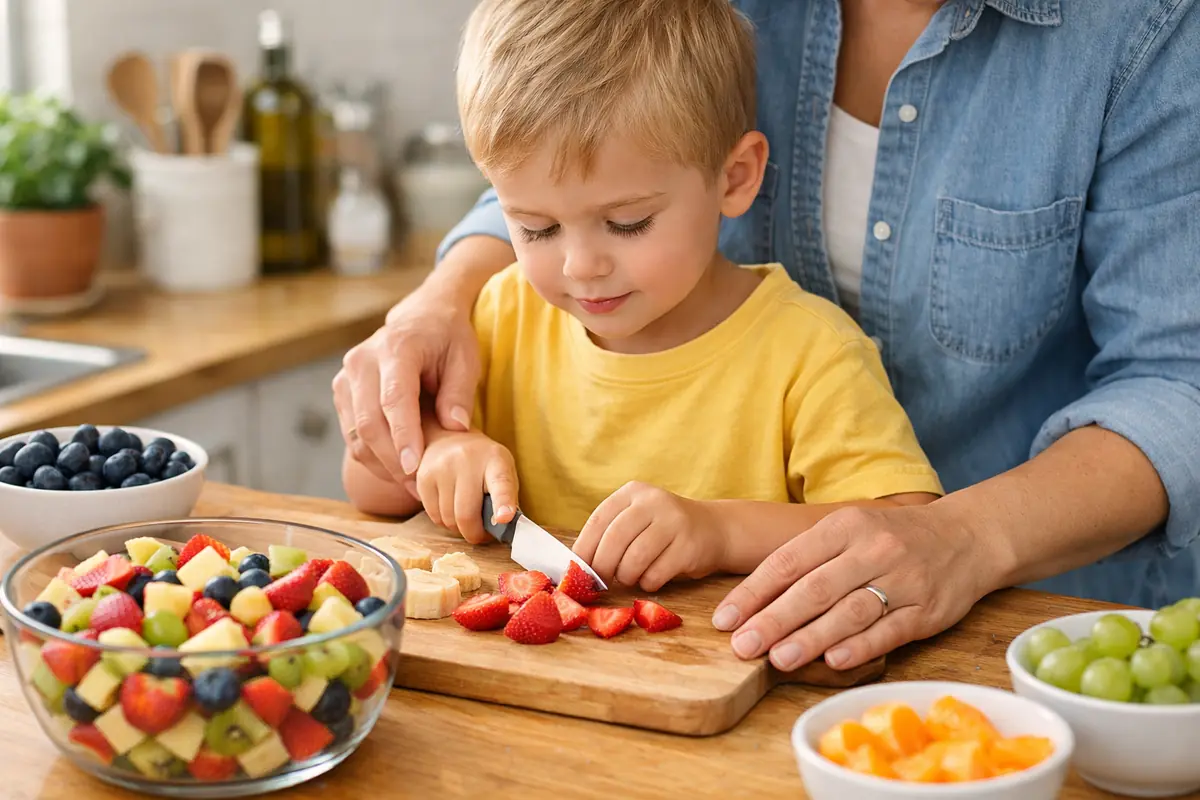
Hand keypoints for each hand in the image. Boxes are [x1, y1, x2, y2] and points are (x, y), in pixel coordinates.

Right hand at [332, 281, 479, 486]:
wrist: (421, 316)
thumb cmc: (447, 338)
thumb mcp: (466, 359)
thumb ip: (459, 393)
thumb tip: (455, 428)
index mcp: (396, 348)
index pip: (394, 399)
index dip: (403, 437)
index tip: (415, 468)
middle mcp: (363, 361)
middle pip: (369, 422)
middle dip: (394, 461)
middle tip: (420, 489)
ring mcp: (346, 376)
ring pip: (356, 434)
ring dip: (383, 465)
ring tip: (413, 486)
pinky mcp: (342, 391)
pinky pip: (352, 434)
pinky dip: (373, 457)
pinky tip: (398, 470)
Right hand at [415, 430, 518, 543]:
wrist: (450, 440)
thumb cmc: (483, 465)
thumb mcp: (503, 473)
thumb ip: (507, 500)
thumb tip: (502, 529)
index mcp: (496, 460)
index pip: (501, 483)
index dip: (503, 503)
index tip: (505, 517)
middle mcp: (467, 460)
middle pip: (466, 514)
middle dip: (474, 534)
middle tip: (480, 535)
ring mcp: (442, 467)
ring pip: (448, 519)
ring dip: (459, 528)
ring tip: (466, 516)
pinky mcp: (424, 477)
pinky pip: (434, 516)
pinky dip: (444, 521)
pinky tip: (450, 507)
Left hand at [572, 482, 727, 590]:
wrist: (714, 529)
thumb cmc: (663, 531)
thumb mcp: (636, 520)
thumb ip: (609, 535)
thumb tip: (576, 567)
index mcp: (633, 492)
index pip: (599, 520)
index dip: (585, 548)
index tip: (577, 570)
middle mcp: (653, 501)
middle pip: (614, 540)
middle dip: (602, 567)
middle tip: (601, 582)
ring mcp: (674, 522)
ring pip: (634, 560)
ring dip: (626, 576)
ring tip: (630, 577)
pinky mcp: (689, 546)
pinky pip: (655, 574)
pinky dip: (647, 583)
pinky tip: (651, 579)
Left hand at [710, 503, 997, 672]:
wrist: (966, 536)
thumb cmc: (892, 537)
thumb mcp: (849, 531)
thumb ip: (807, 560)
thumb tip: (753, 600)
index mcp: (844, 526)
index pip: (788, 560)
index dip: (753, 592)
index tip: (724, 619)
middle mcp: (871, 549)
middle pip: (814, 588)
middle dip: (773, 619)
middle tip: (742, 646)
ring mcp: (901, 580)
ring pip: (848, 612)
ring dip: (811, 638)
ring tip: (778, 658)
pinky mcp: (926, 610)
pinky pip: (889, 631)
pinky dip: (859, 646)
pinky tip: (833, 661)